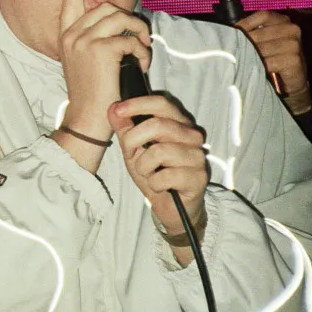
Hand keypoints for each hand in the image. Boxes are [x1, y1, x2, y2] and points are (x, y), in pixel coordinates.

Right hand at [56, 0, 151, 141]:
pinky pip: (130, 39)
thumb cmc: (91, 91)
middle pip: (106, 7)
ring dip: (139, 34)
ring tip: (142, 52)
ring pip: (120, 18)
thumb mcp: (83, 60)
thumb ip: (91, 37)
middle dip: (130, 20)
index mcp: (66, 34)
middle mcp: (71, 34)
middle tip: (141, 38)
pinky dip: (141, 52)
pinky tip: (140, 65)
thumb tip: (114, 20)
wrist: (88, 116)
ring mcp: (84, 40)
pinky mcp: (101, 49)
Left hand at [109, 93, 208, 240]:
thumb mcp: (134, 151)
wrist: (173, 208)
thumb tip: (112, 108)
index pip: (162, 103)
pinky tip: (160, 186)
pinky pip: (166, 176)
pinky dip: (155, 183)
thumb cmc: (155, 175)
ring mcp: (198, 156)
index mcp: (178, 124)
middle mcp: (192, 136)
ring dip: (144, 166)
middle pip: (158, 125)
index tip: (118, 110)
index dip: (138, 104)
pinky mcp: (199, 177)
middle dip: (133, 140)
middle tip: (131, 154)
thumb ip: (125, 130)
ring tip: (149, 173)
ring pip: (159, 152)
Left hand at [237, 10, 310, 113]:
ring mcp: (294, 44)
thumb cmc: (274, 58)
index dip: (246, 23)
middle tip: (232, 51)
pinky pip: (268, 62)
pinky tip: (253, 70)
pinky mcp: (293, 60)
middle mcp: (291, 29)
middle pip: (260, 33)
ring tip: (240, 61)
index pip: (263, 15)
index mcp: (284, 21)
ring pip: (262, 49)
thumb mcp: (264, 41)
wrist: (291, 80)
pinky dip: (258, 67)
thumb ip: (253, 32)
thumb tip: (230, 31)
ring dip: (249, 56)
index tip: (232, 32)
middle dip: (244, 43)